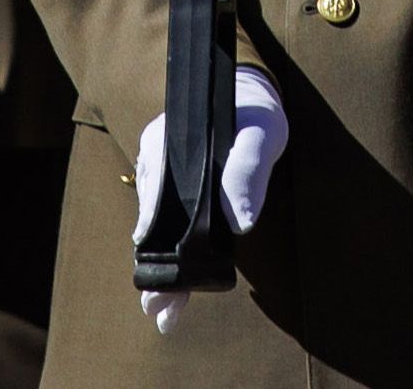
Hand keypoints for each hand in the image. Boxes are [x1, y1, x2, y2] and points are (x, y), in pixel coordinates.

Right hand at [133, 65, 287, 333]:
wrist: (252, 99)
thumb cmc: (256, 115)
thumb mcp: (261, 135)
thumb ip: (248, 172)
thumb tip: (241, 224)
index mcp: (170, 143)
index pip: (157, 193)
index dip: (154, 231)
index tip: (152, 264)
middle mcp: (158, 163)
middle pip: (153, 221)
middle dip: (155, 267)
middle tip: (156, 308)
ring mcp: (164, 179)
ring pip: (159, 231)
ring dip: (163, 272)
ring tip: (164, 313)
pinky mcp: (177, 195)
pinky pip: (170, 228)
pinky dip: (173, 260)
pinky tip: (175, 293)